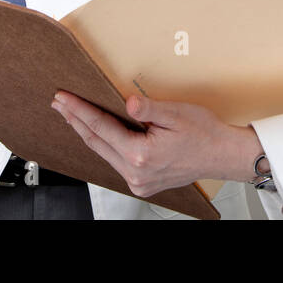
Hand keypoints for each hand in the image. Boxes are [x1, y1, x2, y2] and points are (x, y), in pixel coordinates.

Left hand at [51, 91, 263, 197]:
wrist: (223, 155)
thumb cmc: (204, 133)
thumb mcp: (176, 113)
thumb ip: (148, 109)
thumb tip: (126, 103)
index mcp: (141, 155)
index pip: (100, 128)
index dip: (79, 110)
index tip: (63, 98)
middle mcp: (136, 173)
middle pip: (96, 142)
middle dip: (75, 120)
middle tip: (59, 103)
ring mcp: (138, 182)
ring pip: (103, 154)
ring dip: (87, 133)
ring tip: (72, 115)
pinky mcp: (143, 184)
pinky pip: (115, 162)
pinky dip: (103, 146)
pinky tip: (96, 134)